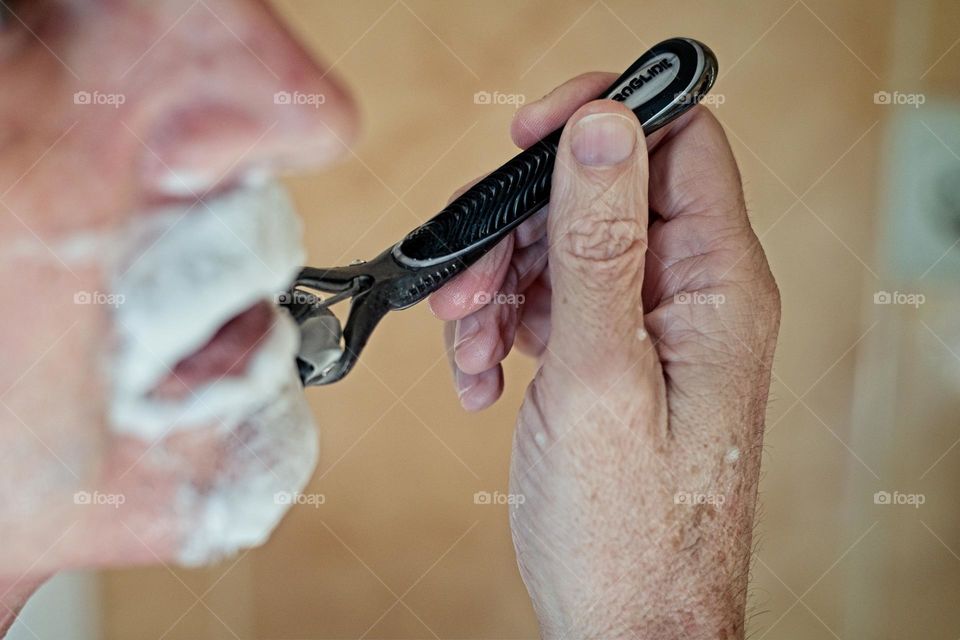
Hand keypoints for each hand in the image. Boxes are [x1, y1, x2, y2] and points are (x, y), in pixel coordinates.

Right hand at [430, 73, 778, 637]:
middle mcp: (693, 296)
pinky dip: (505, 327)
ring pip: (564, 251)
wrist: (627, 622)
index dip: (601, 122)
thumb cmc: (628, 528)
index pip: (676, 142)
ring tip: (470, 346)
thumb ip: (600, 246)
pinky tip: (485, 376)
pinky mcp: (615, 358)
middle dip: (519, 228)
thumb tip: (603, 130)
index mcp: (717, 286)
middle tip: (470, 283)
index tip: (526, 141)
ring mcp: (652, 328)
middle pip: (602, 196)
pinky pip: (553, 305)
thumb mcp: (601, 375)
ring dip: (499, 285)